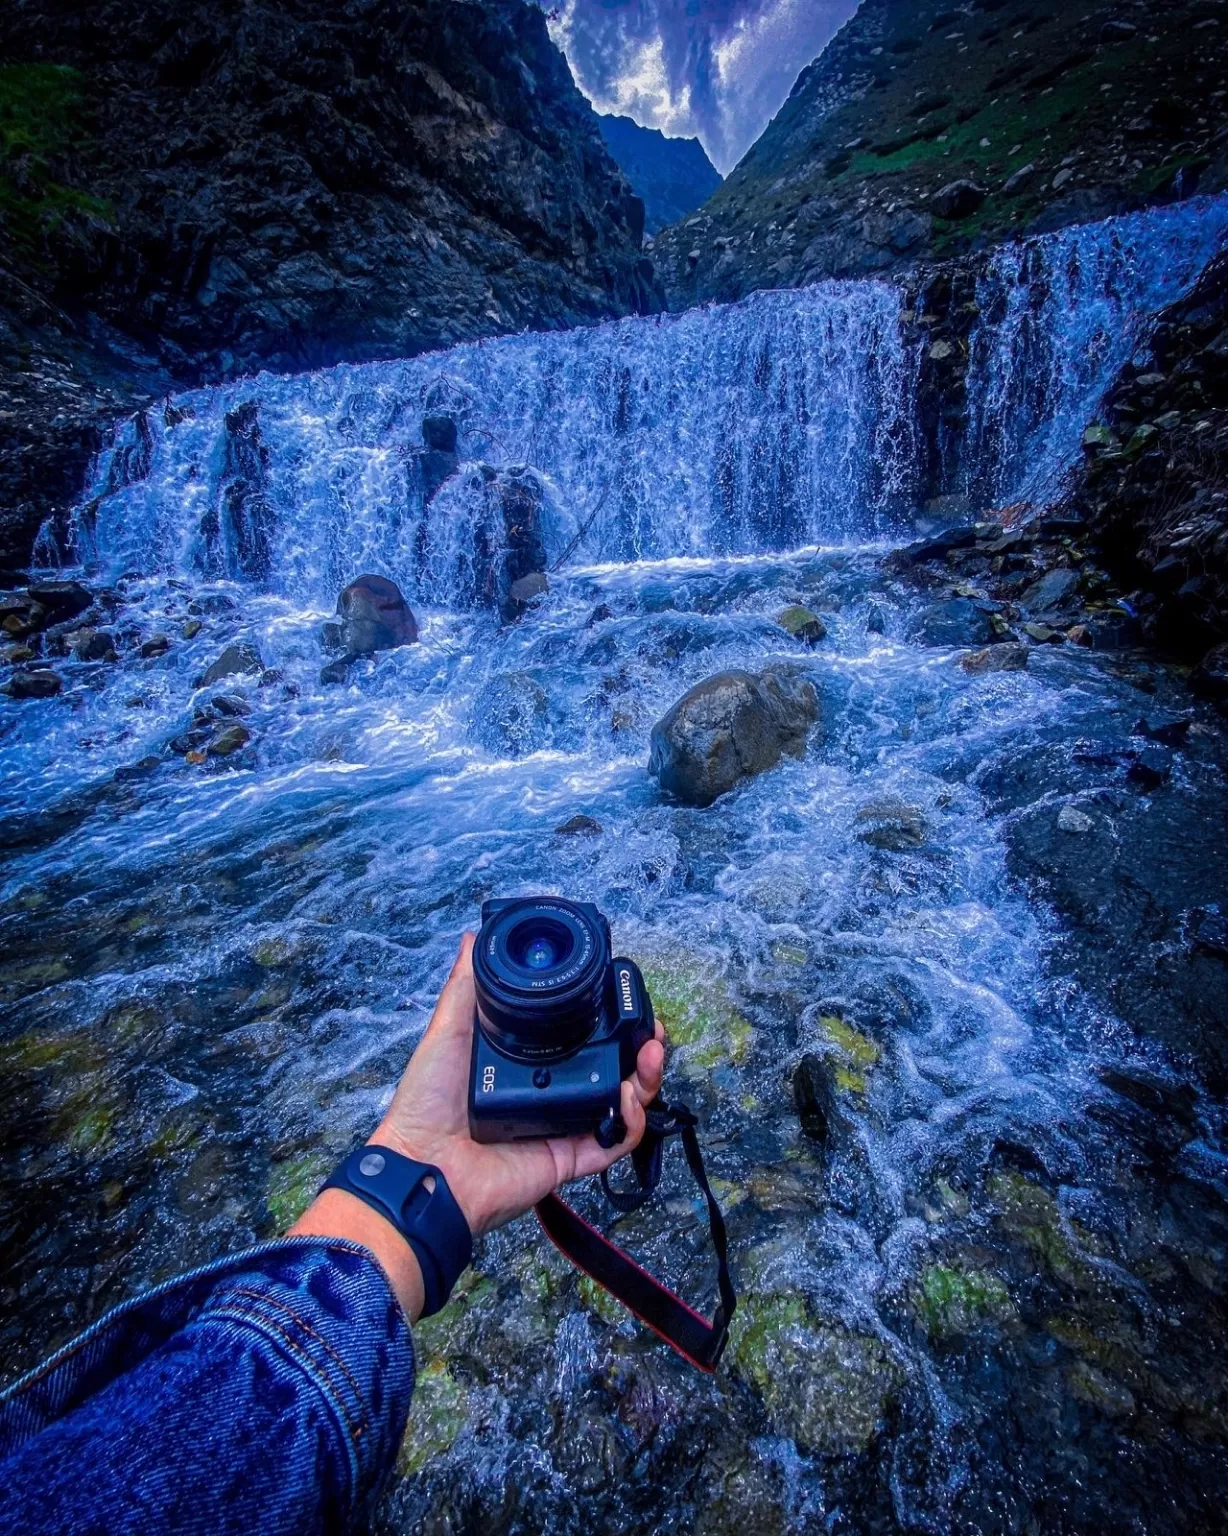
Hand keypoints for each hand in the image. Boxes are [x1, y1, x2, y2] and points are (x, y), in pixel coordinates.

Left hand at [292, 933, 665, 1317]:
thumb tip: (472, 937)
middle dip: (638, 1046)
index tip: (623, 996)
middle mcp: (550, 1091)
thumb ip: (465, 986)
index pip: (579, 1037)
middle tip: (650, 1028)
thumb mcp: (447, 1032)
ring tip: (650, 1052)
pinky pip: (612, 1141)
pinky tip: (628, 1096)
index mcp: (527, 1063)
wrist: (424, 1164)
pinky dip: (630, 1121)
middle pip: (611, 1067)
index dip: (608, 1018)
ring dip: (644, 1077)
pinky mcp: (569, 1158)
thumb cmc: (427, 1102)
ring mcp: (563, 1125)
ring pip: (622, 1101)